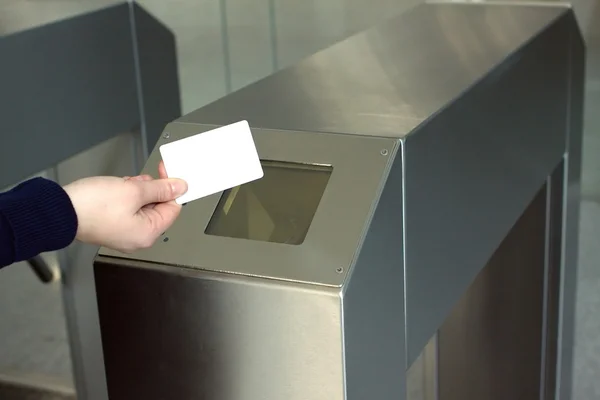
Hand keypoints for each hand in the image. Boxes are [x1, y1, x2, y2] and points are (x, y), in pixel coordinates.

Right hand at [63, 162, 187, 252]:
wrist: (58, 210)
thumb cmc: (91, 206)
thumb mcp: (134, 191)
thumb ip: (160, 188)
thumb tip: (179, 187)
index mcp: (148, 234)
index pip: (173, 208)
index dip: (172, 188)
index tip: (168, 172)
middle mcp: (137, 238)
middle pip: (158, 208)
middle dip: (152, 189)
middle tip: (141, 178)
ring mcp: (124, 233)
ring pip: (142, 206)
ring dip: (137, 190)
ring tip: (124, 184)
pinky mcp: (112, 225)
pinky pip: (128, 208)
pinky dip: (125, 196)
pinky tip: (117, 188)